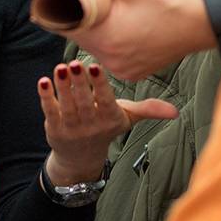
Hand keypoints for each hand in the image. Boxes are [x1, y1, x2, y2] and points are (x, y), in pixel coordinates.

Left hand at [40, 60, 177, 184]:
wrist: (81, 157)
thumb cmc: (106, 127)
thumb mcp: (127, 118)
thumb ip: (148, 110)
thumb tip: (176, 112)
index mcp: (110, 118)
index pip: (105, 100)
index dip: (99, 84)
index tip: (94, 66)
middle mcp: (91, 124)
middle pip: (85, 101)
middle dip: (80, 83)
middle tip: (76, 63)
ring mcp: (72, 127)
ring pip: (66, 105)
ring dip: (62, 86)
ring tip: (60, 68)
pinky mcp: (54, 128)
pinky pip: (50, 111)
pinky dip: (46, 97)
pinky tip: (44, 81)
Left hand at [60, 0, 212, 79]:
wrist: (206, 22)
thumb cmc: (170, 1)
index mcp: (106, 41)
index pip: (65, 24)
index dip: (57, 3)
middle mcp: (112, 60)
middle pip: (80, 34)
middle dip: (73, 11)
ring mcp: (124, 68)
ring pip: (96, 44)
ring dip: (91, 24)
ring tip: (92, 0)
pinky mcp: (136, 70)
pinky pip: (112, 53)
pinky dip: (109, 37)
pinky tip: (111, 19)